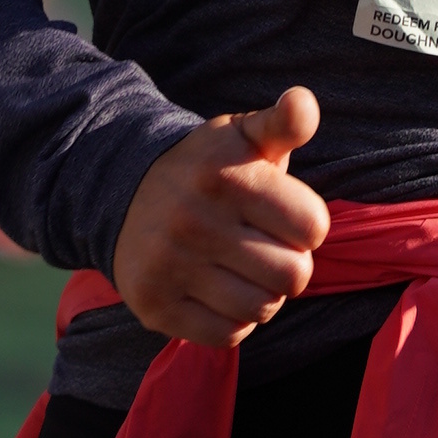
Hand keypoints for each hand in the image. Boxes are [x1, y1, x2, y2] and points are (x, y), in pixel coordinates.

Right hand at [112, 84, 329, 346]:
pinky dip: (234, 321)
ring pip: (263, 309)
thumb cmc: (208, 169)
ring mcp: (170, 265)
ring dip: (264, 296)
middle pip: (294, 275)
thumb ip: (283, 122)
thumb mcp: (244, 136)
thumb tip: (302, 103)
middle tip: (265, 249)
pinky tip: (218, 292)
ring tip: (243, 271)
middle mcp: (194, 220)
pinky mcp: (154, 305)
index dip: (307, 225)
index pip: (314, 227)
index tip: (282, 216)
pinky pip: (228, 335)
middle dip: (289, 264)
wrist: (124, 194)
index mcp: (227, 175)